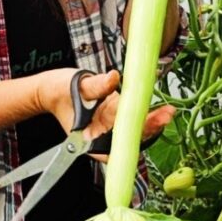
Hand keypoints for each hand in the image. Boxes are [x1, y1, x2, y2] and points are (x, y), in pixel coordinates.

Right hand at [43, 68, 175, 153]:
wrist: (54, 91)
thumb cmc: (59, 92)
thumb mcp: (74, 86)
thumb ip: (94, 86)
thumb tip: (112, 78)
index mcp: (88, 136)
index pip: (112, 141)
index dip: (130, 136)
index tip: (145, 124)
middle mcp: (102, 135)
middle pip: (128, 138)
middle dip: (148, 127)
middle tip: (165, 115)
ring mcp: (111, 126)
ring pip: (134, 130)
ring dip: (152, 122)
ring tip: (168, 112)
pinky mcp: (117, 117)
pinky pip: (134, 119)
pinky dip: (147, 114)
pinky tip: (161, 109)